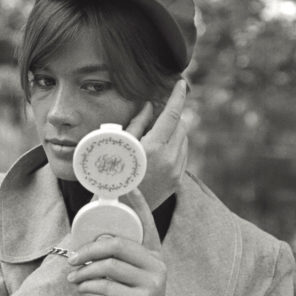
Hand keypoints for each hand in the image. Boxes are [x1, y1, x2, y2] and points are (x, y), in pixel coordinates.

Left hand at [66, 189, 170, 295]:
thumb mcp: (126, 280)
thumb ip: (115, 261)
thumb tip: (88, 243)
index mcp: (154, 256)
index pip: (146, 223)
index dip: (137, 202)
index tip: (126, 186)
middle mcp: (157, 267)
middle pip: (118, 244)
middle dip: (89, 249)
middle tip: (72, 258)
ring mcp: (151, 284)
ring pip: (109, 265)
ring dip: (84, 271)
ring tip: (72, 277)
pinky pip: (106, 286)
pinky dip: (87, 286)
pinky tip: (80, 289)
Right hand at [125, 79, 188, 210]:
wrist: (119, 211)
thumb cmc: (112, 176)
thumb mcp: (121, 146)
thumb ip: (138, 123)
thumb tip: (150, 106)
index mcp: (153, 148)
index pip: (172, 115)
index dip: (178, 96)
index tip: (181, 83)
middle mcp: (169, 160)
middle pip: (181, 126)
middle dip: (173, 116)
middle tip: (158, 114)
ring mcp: (175, 172)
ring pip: (184, 140)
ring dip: (174, 132)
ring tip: (155, 136)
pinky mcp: (177, 181)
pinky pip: (182, 156)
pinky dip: (175, 148)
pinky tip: (159, 152)